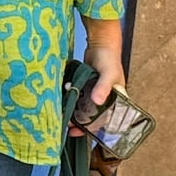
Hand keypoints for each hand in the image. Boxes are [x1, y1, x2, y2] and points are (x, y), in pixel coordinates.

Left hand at [71, 18, 125, 139]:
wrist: (101, 42)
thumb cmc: (109, 58)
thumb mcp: (108, 73)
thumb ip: (103, 87)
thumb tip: (97, 101)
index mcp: (115, 101)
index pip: (102, 120)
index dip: (89, 128)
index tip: (75, 132)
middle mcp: (104, 99)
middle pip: (90, 116)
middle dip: (77, 122)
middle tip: (63, 125)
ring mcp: (93, 92)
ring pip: (82, 107)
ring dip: (72, 111)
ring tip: (60, 115)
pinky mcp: (85, 86)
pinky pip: (77, 96)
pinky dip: (70, 100)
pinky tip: (61, 103)